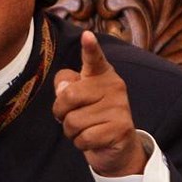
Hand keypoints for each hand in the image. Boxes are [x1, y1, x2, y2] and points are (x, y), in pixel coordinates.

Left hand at [52, 30, 146, 176]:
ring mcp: (120, 107)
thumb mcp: (76, 96)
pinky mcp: (121, 129)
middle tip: (68, 116)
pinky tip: (92, 139)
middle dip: (60, 112)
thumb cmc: (90, 114)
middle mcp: (114, 85)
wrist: (117, 146)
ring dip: (71, 131)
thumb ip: (66, 86)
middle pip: (68, 96)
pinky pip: (84, 138)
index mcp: (101, 73)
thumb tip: (65, 88)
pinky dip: (80, 143)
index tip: (87, 36)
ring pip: (73, 121)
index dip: (90, 48)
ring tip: (84, 129)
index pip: (94, 58)